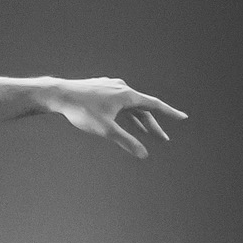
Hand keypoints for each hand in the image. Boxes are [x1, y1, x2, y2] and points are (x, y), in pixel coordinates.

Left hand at [42, 78, 187, 159]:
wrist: (59, 94)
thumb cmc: (82, 111)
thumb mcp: (106, 130)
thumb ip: (126, 142)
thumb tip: (144, 155)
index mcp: (127, 96)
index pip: (154, 105)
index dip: (170, 113)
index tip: (183, 118)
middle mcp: (122, 88)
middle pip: (143, 108)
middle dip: (153, 125)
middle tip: (162, 139)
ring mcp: (111, 87)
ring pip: (130, 106)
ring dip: (138, 119)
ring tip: (146, 132)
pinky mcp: (101, 88)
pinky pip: (119, 102)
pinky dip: (125, 113)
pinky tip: (124, 118)